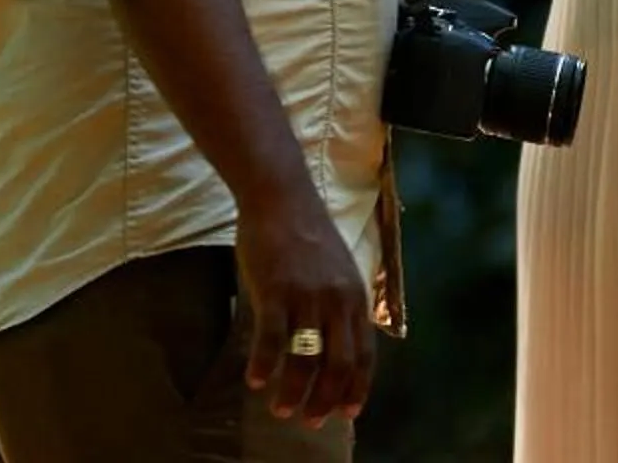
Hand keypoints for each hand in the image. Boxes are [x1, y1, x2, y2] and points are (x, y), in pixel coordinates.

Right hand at [235, 186, 374, 426]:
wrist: (280, 196)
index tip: (345, 414)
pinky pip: (271, 339)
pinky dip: (263, 364)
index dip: (356, 390)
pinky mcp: (275, 289)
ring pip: (305, 359)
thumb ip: (341, 305)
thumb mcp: (338, 270)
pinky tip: (253, 379)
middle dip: (325, 400)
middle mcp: (336, 301)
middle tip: (310, 421)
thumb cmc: (306, 233)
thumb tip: (337, 344)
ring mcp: (306, 296)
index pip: (364, 357)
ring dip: (293, 391)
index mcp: (355, 298)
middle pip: (338, 366)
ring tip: (280, 409)